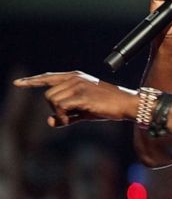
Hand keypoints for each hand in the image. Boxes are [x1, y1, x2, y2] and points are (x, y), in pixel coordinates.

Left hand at [13, 72, 134, 127]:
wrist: (127, 104)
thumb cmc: (108, 107)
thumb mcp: (84, 111)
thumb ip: (66, 116)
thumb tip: (50, 122)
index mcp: (75, 77)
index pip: (49, 77)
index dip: (32, 81)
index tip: (17, 83)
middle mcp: (75, 78)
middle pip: (48, 94)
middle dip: (54, 109)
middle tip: (67, 117)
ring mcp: (78, 85)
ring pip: (52, 100)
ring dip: (58, 113)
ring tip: (71, 118)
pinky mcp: (82, 95)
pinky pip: (60, 107)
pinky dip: (62, 117)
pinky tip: (70, 119)